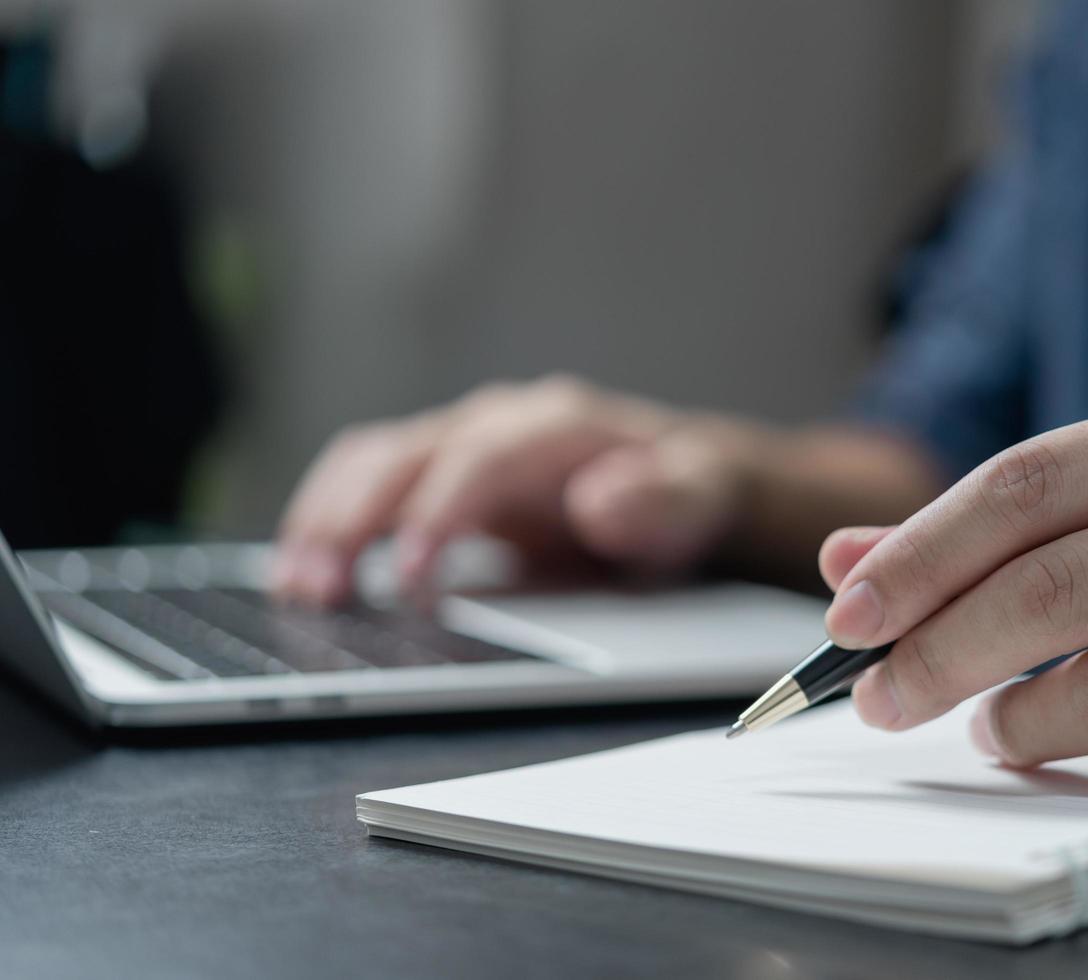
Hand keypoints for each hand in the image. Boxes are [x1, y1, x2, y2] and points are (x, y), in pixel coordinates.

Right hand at [273, 376, 750, 603]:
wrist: (681, 480)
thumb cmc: (685, 492)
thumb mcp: (700, 498)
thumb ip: (662, 500)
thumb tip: (601, 502)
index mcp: (553, 426)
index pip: (479, 458)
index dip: (437, 513)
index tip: (407, 579)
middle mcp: (494, 425)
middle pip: (404, 455)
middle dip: (353, 518)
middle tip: (318, 590)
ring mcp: (460, 447)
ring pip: (369, 464)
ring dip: (323, 519)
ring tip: (293, 586)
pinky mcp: (439, 478)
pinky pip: (366, 484)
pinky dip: (327, 521)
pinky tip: (303, 569)